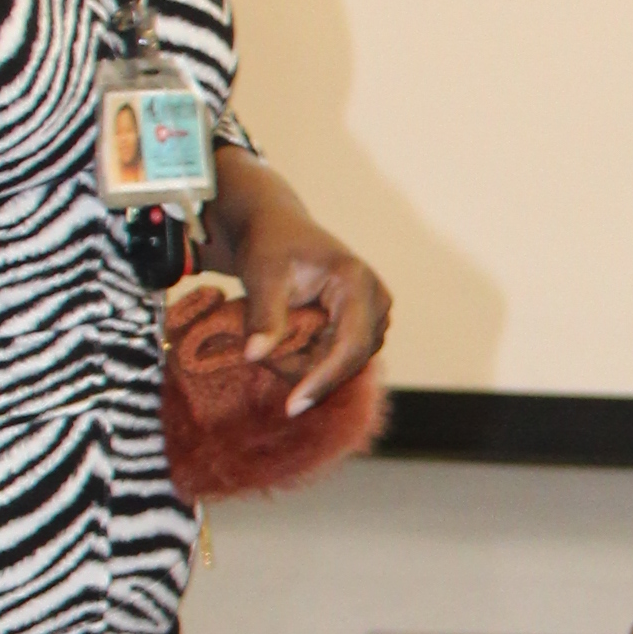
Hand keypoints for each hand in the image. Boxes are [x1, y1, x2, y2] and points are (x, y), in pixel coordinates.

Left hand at [211, 157, 391, 415]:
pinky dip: (315, 357)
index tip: (292, 406)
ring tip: (275, 348)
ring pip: (349, 361)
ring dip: (312, 364)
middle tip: (268, 367)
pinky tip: (288, 345)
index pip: (350, 345)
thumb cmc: (270, 245)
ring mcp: (376, 311)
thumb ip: (263, 317)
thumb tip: (255, 356)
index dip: (323, 379)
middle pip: (353, 358)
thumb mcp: (262, 276)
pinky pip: (344, 354)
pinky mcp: (366, 321)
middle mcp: (377, 298)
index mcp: (357, 281)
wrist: (277, 227)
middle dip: (312, 372)